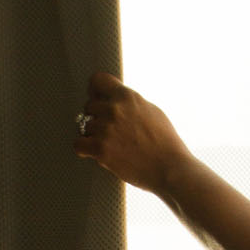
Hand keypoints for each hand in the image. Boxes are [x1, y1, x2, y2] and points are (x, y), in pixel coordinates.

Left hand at [73, 71, 188, 195]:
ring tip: (109, 145)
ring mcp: (106, 130)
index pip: (97, 80)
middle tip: (109, 131)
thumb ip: (130, 102)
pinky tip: (93, 152)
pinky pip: (78, 144)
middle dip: (96, 117)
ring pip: (84, 126)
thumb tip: (118, 99)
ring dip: (92, 135)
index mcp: (126, 96)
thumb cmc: (165, 142)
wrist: (170, 168)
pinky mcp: (101, 150)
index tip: (99, 100)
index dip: (96, 91)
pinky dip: (84, 149)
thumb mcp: (151, 110)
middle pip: (89, 106)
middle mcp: (114, 109)